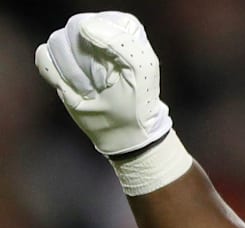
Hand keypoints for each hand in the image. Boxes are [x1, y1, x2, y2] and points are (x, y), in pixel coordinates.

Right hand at [35, 12, 171, 155]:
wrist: (122, 127)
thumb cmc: (137, 100)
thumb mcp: (142, 70)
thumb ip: (120, 41)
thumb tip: (84, 26)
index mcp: (122, 25)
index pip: (94, 23)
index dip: (99, 51)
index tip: (113, 75)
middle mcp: (97, 27)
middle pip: (73, 30)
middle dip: (85, 65)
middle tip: (101, 85)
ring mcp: (75, 41)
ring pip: (56, 42)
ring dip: (73, 74)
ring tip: (91, 89)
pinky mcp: (58, 57)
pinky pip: (43, 56)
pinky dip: (56, 77)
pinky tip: (75, 88)